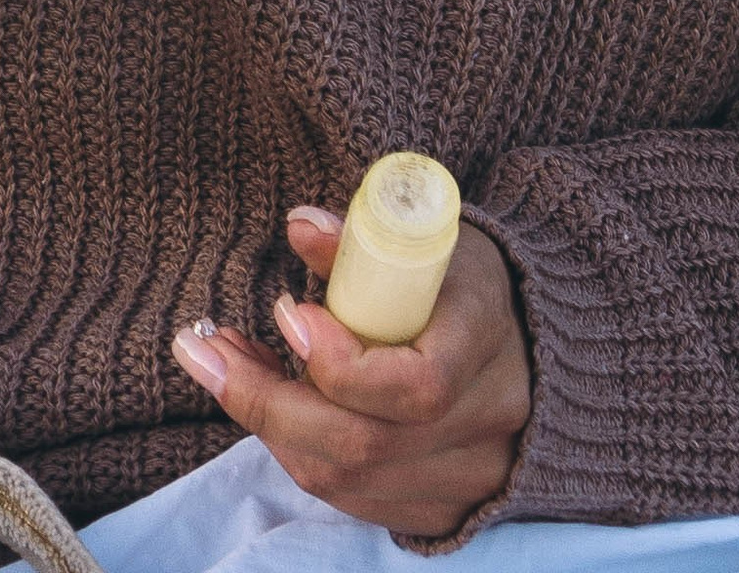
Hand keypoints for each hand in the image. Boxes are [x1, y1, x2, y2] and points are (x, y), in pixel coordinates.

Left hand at [172, 207, 532, 542]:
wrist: (531, 349)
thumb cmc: (464, 284)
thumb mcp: (425, 241)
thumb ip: (362, 239)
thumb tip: (300, 227)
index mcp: (488, 345)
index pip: (419, 386)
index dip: (341, 363)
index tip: (286, 313)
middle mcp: (484, 426)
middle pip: (365, 444)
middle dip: (267, 401)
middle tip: (206, 351)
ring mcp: (464, 480)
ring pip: (347, 478)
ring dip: (268, 424)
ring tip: (223, 363)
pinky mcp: (437, 510)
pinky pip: (350, 496)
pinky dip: (295, 450)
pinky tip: (265, 400)